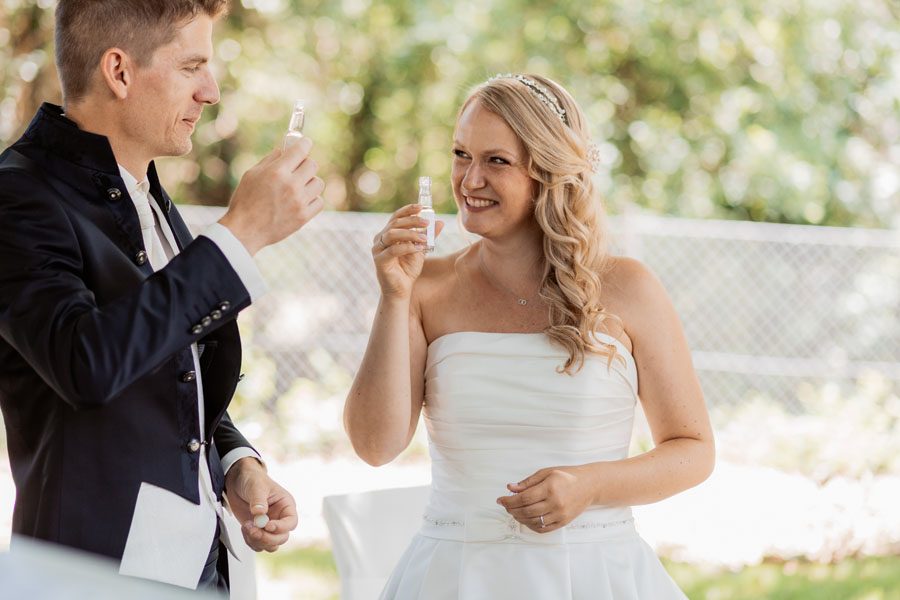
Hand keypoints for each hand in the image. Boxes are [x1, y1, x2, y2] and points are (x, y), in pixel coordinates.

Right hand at [219, 136, 324, 255]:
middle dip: (305, 164)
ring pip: (318, 182)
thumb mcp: (251, 175)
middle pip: (313, 165)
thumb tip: (283, 150)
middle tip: (297, 168)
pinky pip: (319, 201)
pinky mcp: (304, 216)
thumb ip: (269, 160)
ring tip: (298, 186)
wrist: (244, 231)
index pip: (300, 150)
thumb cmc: (245, 201)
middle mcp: (291, 185)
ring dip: (310, 181)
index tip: (306, 143)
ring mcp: (299, 202)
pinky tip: (301, 200)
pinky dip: (313, 199)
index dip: (305, 144)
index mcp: (277, 172)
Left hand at [224, 457, 298, 551]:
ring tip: (246, 526)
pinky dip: (250, 541)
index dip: (282, 527)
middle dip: (267, 538)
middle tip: (253, 531)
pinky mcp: (258, 531)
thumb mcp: (256, 486)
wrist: (238, 482)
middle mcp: (279, 518)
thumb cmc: (252, 479)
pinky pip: (258, 545)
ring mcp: (268, 527)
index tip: (268, 526)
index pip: (291, 522)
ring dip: (257, 541)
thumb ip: (258, 499)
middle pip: (282, 537)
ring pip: (271, 545)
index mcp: (286, 505)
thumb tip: (259, 512)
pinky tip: (244, 528)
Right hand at [372, 204, 444, 297]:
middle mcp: (380, 239)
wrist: (401, 290)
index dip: (408, 210)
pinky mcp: (379, 260)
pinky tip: (419, 249)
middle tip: (427, 223)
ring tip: (424, 238)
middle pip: (395, 223)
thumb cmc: (408, 269)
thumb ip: (428, 236)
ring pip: (392, 234)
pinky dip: (407, 247)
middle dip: (412, 221)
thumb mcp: (421, 249)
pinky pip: (393, 250)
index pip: (396, 216)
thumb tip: (440, 222)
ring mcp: (378, 249)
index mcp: (389, 233)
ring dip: (410, 234)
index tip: (422, 207)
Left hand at [496, 465, 595, 532]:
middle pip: (526, 511)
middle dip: (512, 510)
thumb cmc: (566, 476)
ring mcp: (560, 515)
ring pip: (533, 521)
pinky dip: (531, 525)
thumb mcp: (546, 472)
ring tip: (514, 512)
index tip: (500, 500)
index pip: (524, 498)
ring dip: (519, 518)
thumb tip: (510, 488)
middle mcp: (555, 503)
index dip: (509, 501)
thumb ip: (527, 482)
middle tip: (505, 506)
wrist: (589, 485)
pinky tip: (525, 519)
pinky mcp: (563, 522)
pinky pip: (543, 529)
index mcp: (550, 488)